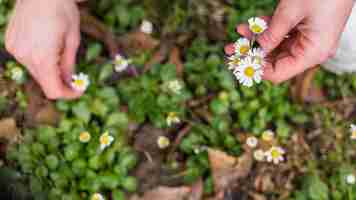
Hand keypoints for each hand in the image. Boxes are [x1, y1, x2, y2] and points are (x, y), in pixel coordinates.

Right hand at [5, 0, 81, 98]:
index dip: (67, 94)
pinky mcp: (10, 42)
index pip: (53, 90)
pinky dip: (38, 59)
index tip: (79, 90)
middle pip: (44, 82)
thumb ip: (69, 64)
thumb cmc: (62, 10)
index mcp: (42, 58)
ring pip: (35, 71)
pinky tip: (46, 46)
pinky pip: (26, 59)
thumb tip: (69, 82)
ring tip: (60, 56)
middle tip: (74, 78)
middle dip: (60, 83)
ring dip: (49, 70)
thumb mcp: (72, 39)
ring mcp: (15, 49)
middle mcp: (24, 56)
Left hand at [226, 0, 353, 83]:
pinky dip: (267, 30)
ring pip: (276, 46)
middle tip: (231, 48)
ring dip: (257, 40)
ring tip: (237, 34)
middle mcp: (312, 50)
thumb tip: (256, 50)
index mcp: (313, 53)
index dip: (257, 69)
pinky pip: (282, 34)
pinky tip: (250, 25)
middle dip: (253, 53)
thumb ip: (272, 34)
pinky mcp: (306, 28)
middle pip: (276, 61)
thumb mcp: (291, 12)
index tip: (239, 60)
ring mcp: (309, 39)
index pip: (279, 73)